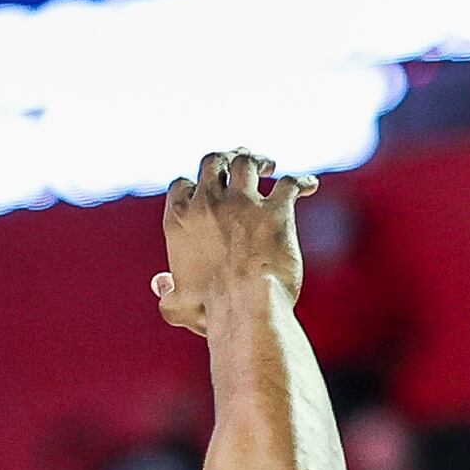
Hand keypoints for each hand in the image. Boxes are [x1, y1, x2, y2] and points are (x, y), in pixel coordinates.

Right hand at [153, 149, 310, 333]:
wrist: (244, 310)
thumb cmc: (209, 311)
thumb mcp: (177, 306)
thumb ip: (166, 292)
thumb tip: (160, 283)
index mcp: (179, 219)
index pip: (181, 185)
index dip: (193, 185)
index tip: (204, 190)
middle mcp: (208, 202)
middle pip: (214, 161)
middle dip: (226, 158)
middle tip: (239, 160)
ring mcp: (243, 203)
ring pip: (247, 162)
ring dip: (257, 160)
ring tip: (268, 166)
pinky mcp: (275, 211)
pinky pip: (290, 184)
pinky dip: (301, 182)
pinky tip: (309, 186)